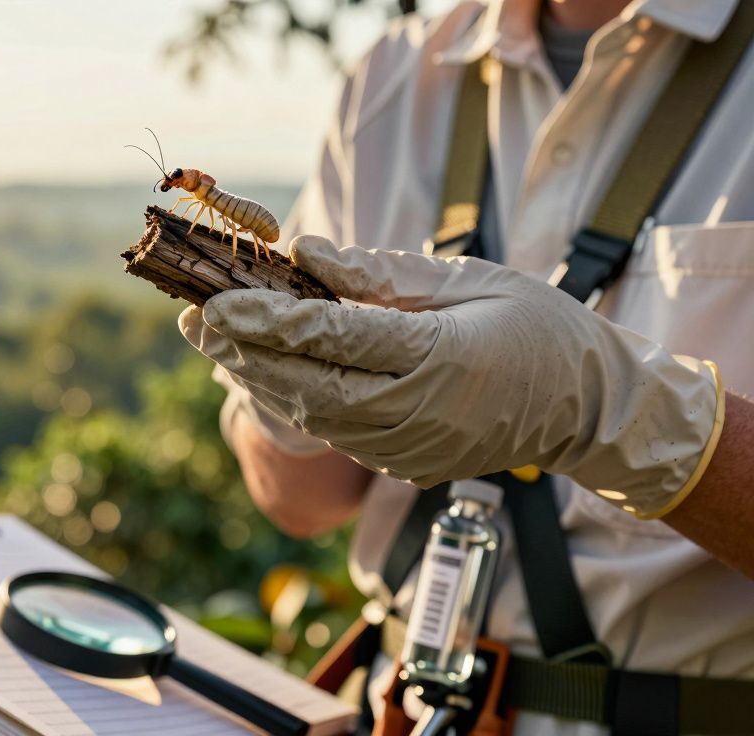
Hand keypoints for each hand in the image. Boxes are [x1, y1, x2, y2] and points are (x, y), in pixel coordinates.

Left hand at [179, 236, 724, 518]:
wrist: (587, 410)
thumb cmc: (534, 327)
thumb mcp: (467, 279)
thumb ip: (379, 273)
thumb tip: (303, 251)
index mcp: (438, 357)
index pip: (332, 337)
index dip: (267, 320)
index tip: (215, 301)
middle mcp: (414, 412)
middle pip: (304, 383)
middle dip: (240, 352)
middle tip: (189, 319)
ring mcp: (407, 447)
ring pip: (309, 415)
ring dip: (255, 377)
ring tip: (211, 340)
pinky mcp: (403, 464)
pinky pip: (332, 431)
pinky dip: (291, 399)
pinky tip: (260, 370)